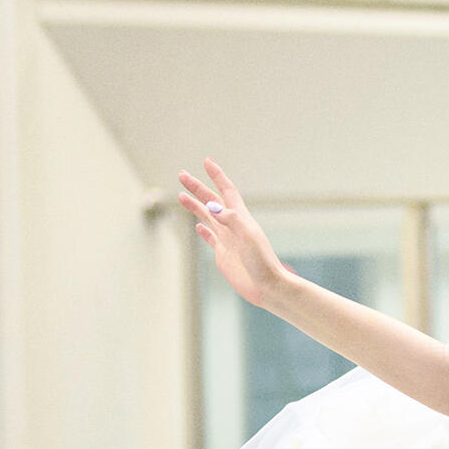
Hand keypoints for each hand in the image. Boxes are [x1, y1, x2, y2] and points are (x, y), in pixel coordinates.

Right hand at [178, 158, 288, 308]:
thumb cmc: (262, 261)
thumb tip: (212, 206)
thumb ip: (231, 219)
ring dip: (195, 205)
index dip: (217, 175)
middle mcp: (233, 225)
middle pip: (211, 200)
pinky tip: (198, 226)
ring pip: (208, 217)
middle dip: (197, 187)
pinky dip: (203, 230)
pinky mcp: (224, 254)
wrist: (267, 286)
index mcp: (241, 217)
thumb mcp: (248, 236)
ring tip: (181, 195)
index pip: (226, 190)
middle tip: (182, 174)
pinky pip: (211, 238)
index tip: (206, 161)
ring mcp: (228, 239)